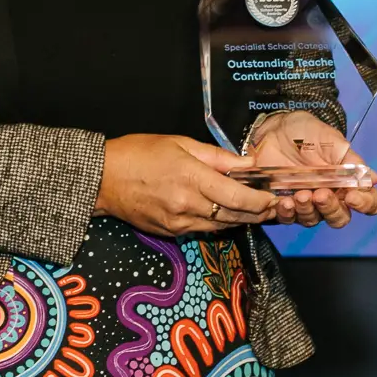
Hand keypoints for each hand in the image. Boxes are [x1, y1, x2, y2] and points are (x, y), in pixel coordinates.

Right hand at [95, 134, 282, 236]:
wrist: (103, 178)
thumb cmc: (139, 154)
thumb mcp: (180, 144)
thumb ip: (216, 156)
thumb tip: (247, 164)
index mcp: (191, 178)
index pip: (237, 197)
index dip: (260, 201)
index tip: (273, 198)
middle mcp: (187, 205)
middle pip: (234, 216)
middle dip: (257, 214)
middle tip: (273, 207)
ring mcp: (178, 223)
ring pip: (220, 227)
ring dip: (240, 220)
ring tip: (255, 211)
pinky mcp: (170, 232)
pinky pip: (202, 230)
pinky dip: (218, 223)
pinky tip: (225, 214)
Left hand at [246, 111, 376, 228]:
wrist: (275, 128)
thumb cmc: (307, 133)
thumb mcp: (331, 141)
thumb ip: (351, 161)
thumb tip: (373, 179)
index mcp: (347, 182)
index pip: (367, 202)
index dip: (364, 205)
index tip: (351, 196)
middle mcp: (330, 197)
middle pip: (340, 217)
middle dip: (331, 209)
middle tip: (321, 194)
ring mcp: (307, 203)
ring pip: (314, 220)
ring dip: (309, 210)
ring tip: (300, 194)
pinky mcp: (285, 204)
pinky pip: (289, 218)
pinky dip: (288, 213)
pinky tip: (285, 202)